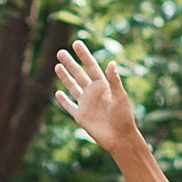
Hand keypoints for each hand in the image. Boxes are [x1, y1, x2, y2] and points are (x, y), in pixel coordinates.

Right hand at [52, 40, 140, 156]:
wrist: (120, 137)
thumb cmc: (124, 117)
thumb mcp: (120, 97)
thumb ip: (114, 80)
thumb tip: (111, 62)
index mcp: (103, 86)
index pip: (91, 66)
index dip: (84, 55)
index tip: (76, 43)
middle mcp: (93, 93)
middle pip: (79, 74)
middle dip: (70, 63)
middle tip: (60, 52)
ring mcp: (86, 104)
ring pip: (72, 87)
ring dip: (65, 77)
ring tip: (57, 66)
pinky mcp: (81, 116)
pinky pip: (69, 106)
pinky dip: (63, 100)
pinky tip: (57, 93)